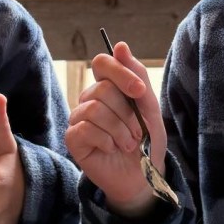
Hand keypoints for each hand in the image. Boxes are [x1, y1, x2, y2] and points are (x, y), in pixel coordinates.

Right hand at [65, 41, 163, 217]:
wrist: (144, 177)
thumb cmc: (147, 142)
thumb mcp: (149, 108)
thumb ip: (137, 77)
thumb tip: (120, 46)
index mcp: (109, 88)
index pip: (102, 63)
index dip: (120, 73)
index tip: (139, 91)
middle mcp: (90, 100)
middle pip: (103, 89)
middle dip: (127, 113)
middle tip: (137, 132)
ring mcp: (79, 119)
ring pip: (95, 109)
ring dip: (120, 130)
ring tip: (128, 143)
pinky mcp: (73, 139)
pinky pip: (86, 129)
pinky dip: (107, 141)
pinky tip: (111, 149)